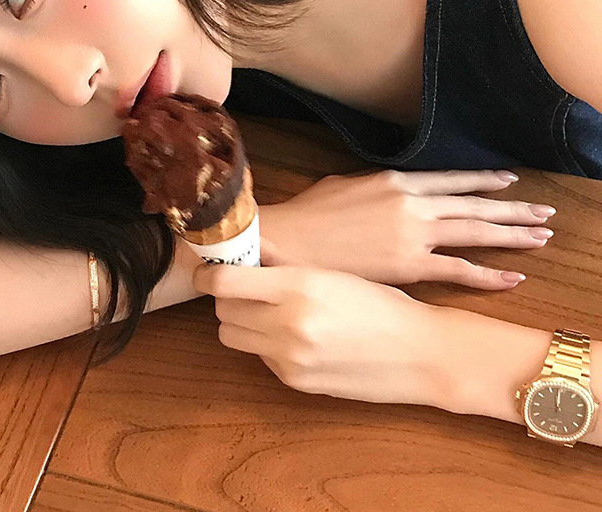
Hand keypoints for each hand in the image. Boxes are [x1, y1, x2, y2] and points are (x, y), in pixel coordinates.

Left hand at [192, 262, 443, 405]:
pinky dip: (265, 344)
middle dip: (228, 297)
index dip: (209, 275)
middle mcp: (287, 325)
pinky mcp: (293, 382)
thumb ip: (285, 263)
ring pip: (232, 336)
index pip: (224, 283)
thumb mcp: (333, 272)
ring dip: (240, 322)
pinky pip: (259, 357)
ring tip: (267, 310)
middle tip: (246, 287)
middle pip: (223, 311)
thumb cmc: (381, 303)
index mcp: (298, 288)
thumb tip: (248, 247)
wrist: (420, 353)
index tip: (209, 270)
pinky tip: (296, 335)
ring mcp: (288, 359)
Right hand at [257, 169, 554, 289]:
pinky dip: (489, 275)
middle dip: (512, 209)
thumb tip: (393, 191)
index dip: (483, 181)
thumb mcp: (346, 184)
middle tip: (543, 212)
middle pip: (474, 206)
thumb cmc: (311, 213)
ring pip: (475, 233)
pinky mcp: (409, 265)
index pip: (452, 180)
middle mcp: (413, 203)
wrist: (288, 240)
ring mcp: (413, 233)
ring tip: (541, 236)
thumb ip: (378, 186)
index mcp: (396, 180)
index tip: (508, 183)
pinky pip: (459, 270)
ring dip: (512, 235)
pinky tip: (512, 277)